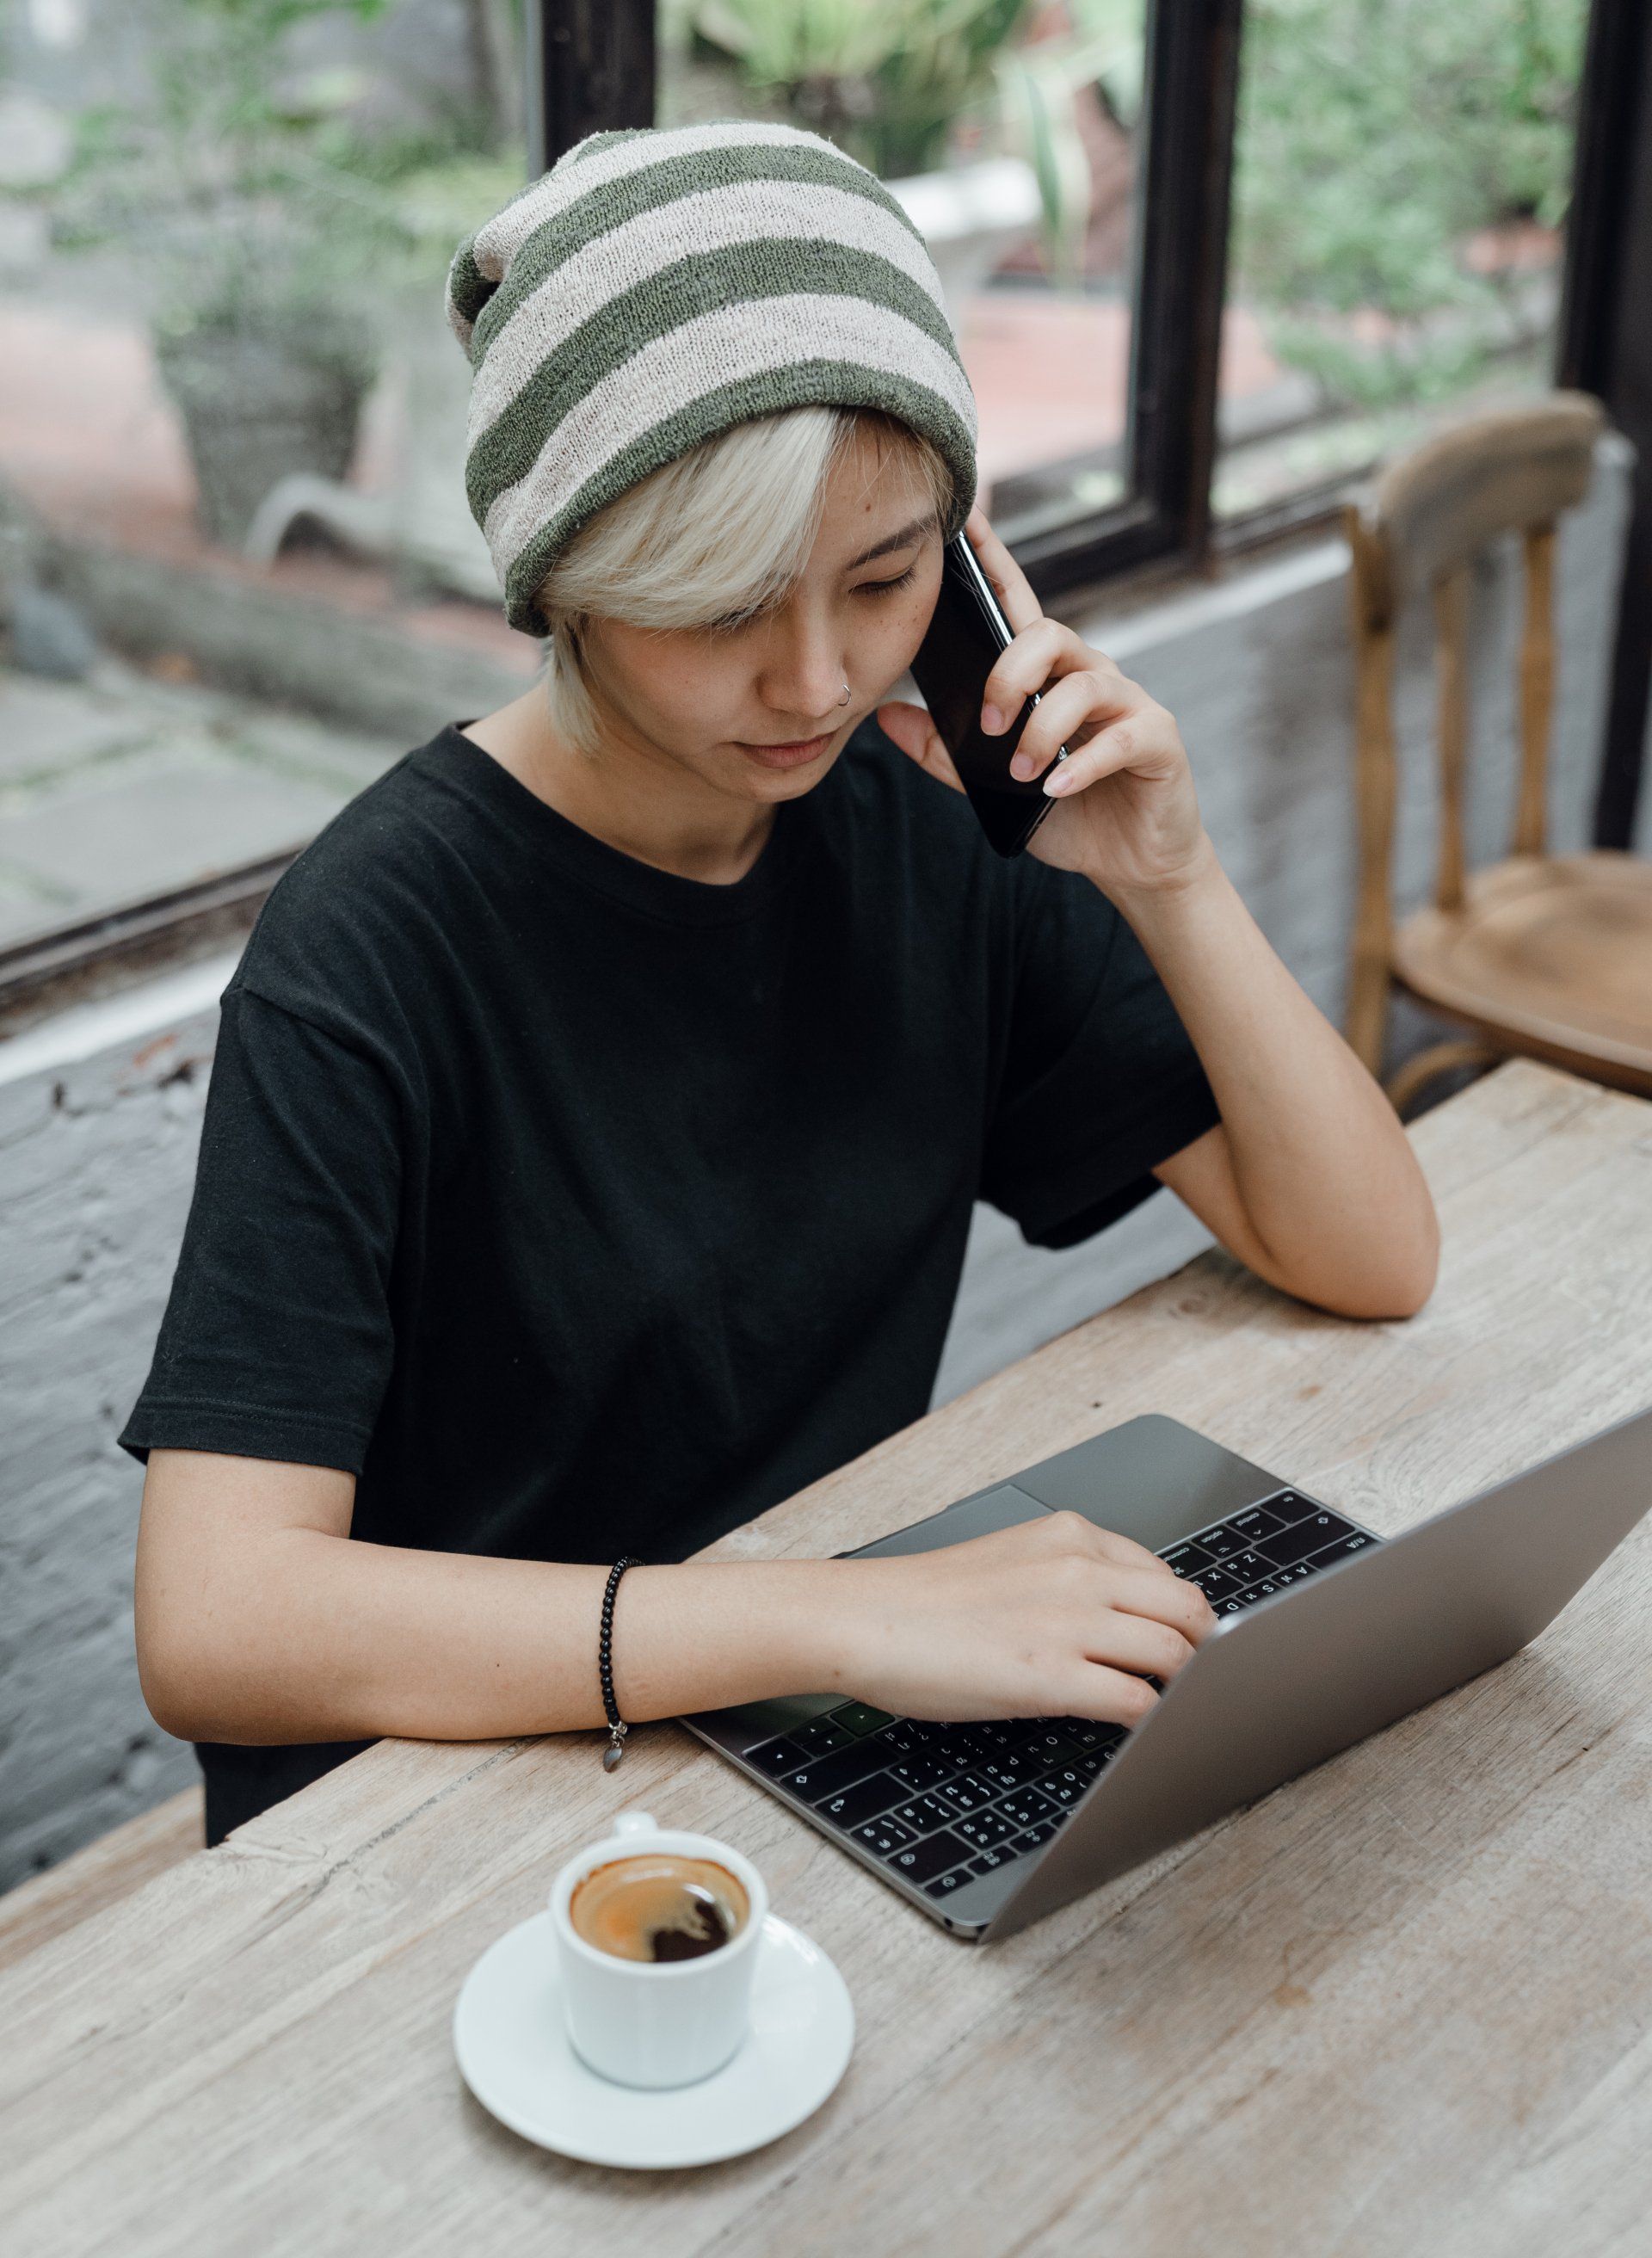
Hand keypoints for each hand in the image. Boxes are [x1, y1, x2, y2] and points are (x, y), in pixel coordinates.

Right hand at [826, 1510, 1217, 1726]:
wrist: (865, 1619)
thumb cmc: (923, 1601)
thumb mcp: (1010, 1560)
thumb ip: (1069, 1577)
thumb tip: (1116, 1616)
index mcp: (1070, 1535)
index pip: (1164, 1573)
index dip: (1183, 1617)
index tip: (1186, 1642)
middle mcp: (1080, 1569)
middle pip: (1188, 1609)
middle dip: (1204, 1649)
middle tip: (1199, 1680)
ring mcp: (1070, 1621)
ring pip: (1175, 1653)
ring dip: (1187, 1686)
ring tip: (1180, 1710)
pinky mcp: (1052, 1675)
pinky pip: (1137, 1701)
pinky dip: (1155, 1721)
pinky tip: (1143, 1732)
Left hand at [877, 506, 1213, 900]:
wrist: (1131, 861)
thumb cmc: (1065, 812)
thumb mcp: (992, 785)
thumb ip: (943, 751)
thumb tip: (885, 715)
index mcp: (1048, 677)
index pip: (1017, 606)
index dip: (994, 561)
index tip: (964, 524)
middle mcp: (1090, 675)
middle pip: (1048, 635)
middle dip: (1008, 675)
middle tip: (987, 726)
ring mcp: (1128, 703)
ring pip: (1082, 685)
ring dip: (1042, 730)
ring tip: (1021, 772)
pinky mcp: (1157, 738)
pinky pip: (1120, 737)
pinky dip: (1082, 765)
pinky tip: (1056, 790)